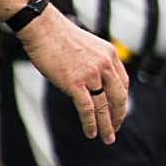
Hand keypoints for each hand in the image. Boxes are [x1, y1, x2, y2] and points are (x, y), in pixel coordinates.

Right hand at [16, 6, 128, 142]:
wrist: (42, 28)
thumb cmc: (58, 36)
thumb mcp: (87, 46)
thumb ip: (95, 62)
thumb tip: (94, 80)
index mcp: (110, 55)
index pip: (123, 83)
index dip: (122, 99)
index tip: (119, 110)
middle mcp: (105, 65)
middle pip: (119, 97)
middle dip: (119, 116)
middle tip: (117, 128)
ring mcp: (91, 75)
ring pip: (104, 106)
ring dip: (107, 125)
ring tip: (107, 137)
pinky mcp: (75, 83)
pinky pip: (87, 108)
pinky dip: (91, 123)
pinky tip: (91, 132)